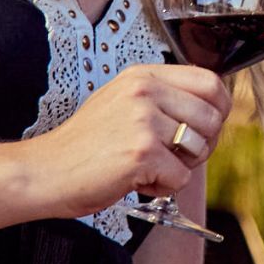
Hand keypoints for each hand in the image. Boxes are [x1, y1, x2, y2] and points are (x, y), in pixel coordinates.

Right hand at [22, 64, 232, 218]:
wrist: (45, 172)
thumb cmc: (84, 146)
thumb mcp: (121, 103)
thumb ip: (161, 99)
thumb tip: (210, 108)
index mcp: (142, 76)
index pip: (209, 81)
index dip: (218, 109)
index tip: (206, 128)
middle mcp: (144, 91)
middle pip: (212, 115)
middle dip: (205, 144)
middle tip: (177, 157)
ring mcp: (143, 120)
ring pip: (200, 147)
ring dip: (182, 167)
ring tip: (151, 169)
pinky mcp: (142, 152)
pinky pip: (181, 177)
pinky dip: (163, 188)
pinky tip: (137, 181)